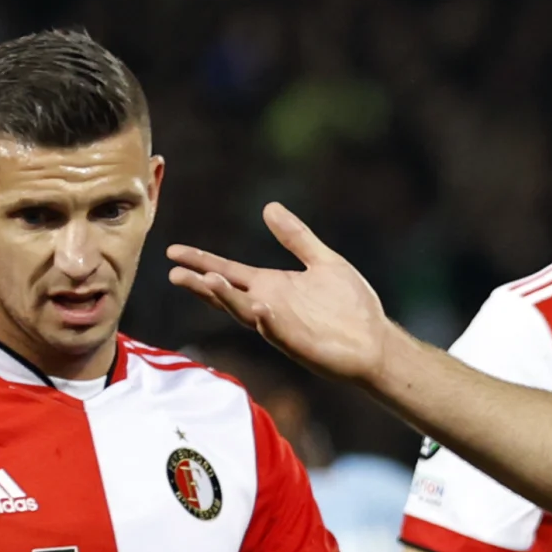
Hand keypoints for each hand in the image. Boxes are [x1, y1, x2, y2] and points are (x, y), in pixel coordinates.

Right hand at [167, 204, 398, 389]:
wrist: (377, 342)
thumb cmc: (351, 306)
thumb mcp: (322, 260)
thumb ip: (295, 237)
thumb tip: (269, 207)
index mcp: (271, 286)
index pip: (228, 272)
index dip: (201, 261)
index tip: (174, 252)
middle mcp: (270, 306)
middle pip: (227, 294)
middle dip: (201, 283)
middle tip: (174, 274)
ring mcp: (282, 326)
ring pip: (247, 312)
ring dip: (227, 299)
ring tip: (207, 281)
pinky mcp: (300, 344)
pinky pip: (279, 331)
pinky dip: (269, 320)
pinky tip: (260, 307)